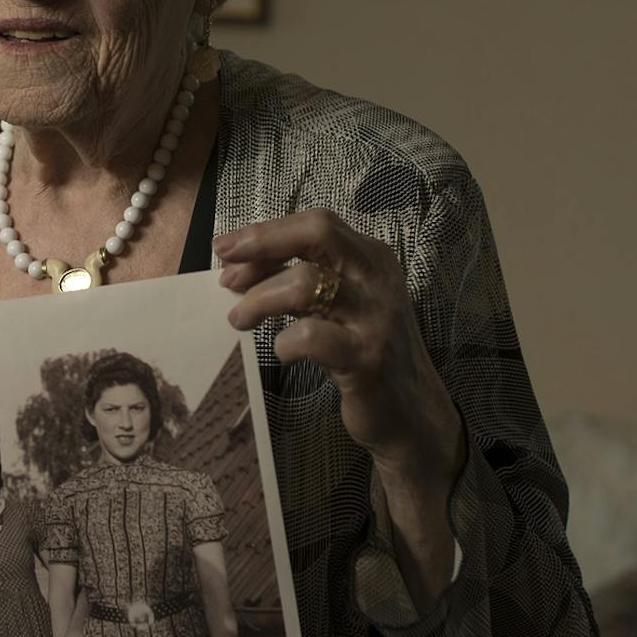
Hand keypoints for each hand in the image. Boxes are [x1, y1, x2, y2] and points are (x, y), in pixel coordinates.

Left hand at [214, 212, 465, 486]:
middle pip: (318, 234)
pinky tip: (284, 352)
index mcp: (372, 257)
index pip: (316, 224)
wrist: (410, 411)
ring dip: (259, 300)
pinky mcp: (367, 358)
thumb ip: (301, 280)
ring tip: (239, 320)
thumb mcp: (338, 306)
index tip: (226, 249)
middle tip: (226, 273)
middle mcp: (378, 278)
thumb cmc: (362, 351)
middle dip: (262, 245)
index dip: (267, 232)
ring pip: (305, 284)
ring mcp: (375, 317)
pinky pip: (311, 336)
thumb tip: (238, 268)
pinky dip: (285, 342)